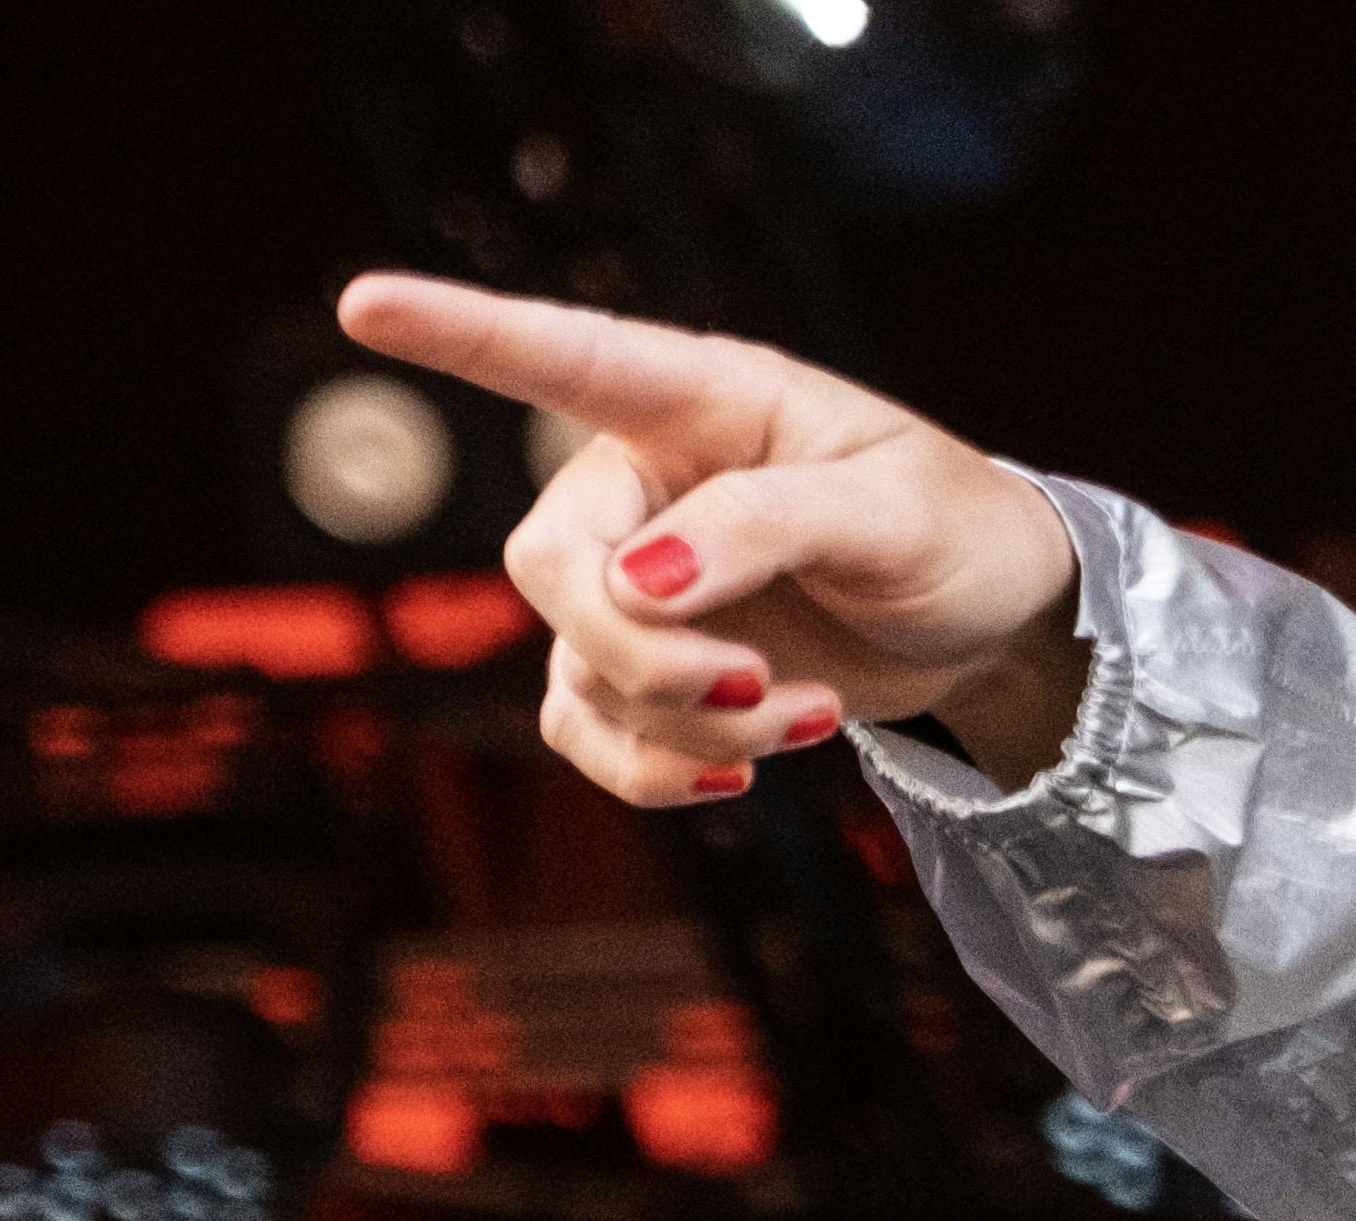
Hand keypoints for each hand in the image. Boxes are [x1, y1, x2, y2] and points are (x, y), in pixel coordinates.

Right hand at [333, 273, 1089, 806]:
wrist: (992, 620)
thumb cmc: (954, 528)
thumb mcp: (892, 512)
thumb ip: (766, 525)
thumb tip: (640, 581)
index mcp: (697, 399)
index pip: (559, 355)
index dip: (457, 332)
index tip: (363, 304)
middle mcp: (639, 485)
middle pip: (552, 569)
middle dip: (644, 651)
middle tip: (757, 685)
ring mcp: (633, 583)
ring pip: (583, 668)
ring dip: (690, 724)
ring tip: (809, 716)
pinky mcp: (651, 672)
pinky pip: (591, 733)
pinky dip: (660, 774)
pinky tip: (747, 780)